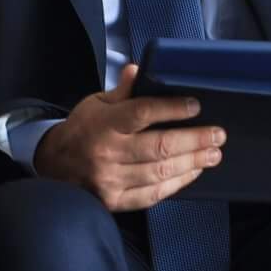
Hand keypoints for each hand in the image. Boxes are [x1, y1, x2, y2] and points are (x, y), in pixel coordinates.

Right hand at [32, 65, 224, 211]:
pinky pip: (153, 194)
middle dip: (194, 140)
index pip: (142, 113)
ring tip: (213, 154)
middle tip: (218, 135)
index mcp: (103, 124)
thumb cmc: (82, 130)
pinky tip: (193, 172)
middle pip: (159, 147)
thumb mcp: (96, 104)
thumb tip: (140, 69)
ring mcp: (111, 179)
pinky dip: (177, 184)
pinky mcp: (115, 201)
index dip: (172, 109)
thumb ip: (122, 91)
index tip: (195, 105)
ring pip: (160, 172)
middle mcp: (107, 152)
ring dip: (192, 163)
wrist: (53, 166)